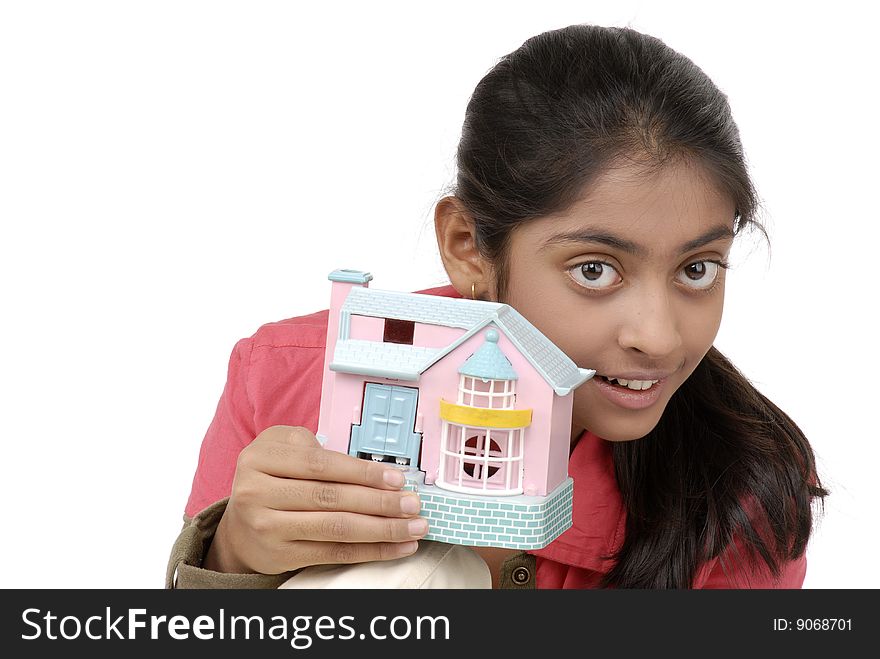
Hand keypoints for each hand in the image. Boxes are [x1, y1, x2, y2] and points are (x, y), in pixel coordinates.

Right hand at [203, 425, 425, 574]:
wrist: (239, 524)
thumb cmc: (272, 476)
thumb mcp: (282, 447)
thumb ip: (316, 447)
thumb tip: (372, 470)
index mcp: (260, 459)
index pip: (320, 465)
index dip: (362, 472)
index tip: (396, 478)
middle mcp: (257, 493)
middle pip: (331, 498)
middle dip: (379, 502)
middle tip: (412, 504)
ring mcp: (267, 527)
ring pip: (335, 528)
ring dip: (382, 529)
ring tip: (413, 527)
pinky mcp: (279, 555)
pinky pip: (332, 553)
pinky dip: (369, 551)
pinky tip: (395, 547)